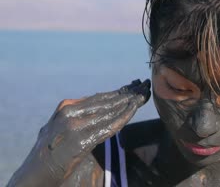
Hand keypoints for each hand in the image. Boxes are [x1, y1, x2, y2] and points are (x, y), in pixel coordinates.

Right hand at [8, 79, 150, 186]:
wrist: (34, 175)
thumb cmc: (48, 153)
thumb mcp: (58, 127)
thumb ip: (76, 116)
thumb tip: (94, 104)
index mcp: (66, 108)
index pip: (99, 98)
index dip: (119, 92)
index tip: (134, 86)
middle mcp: (70, 113)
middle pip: (107, 101)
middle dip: (128, 94)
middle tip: (144, 86)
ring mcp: (75, 126)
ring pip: (110, 111)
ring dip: (129, 103)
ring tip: (144, 95)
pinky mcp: (81, 141)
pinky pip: (108, 127)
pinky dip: (124, 117)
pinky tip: (135, 109)